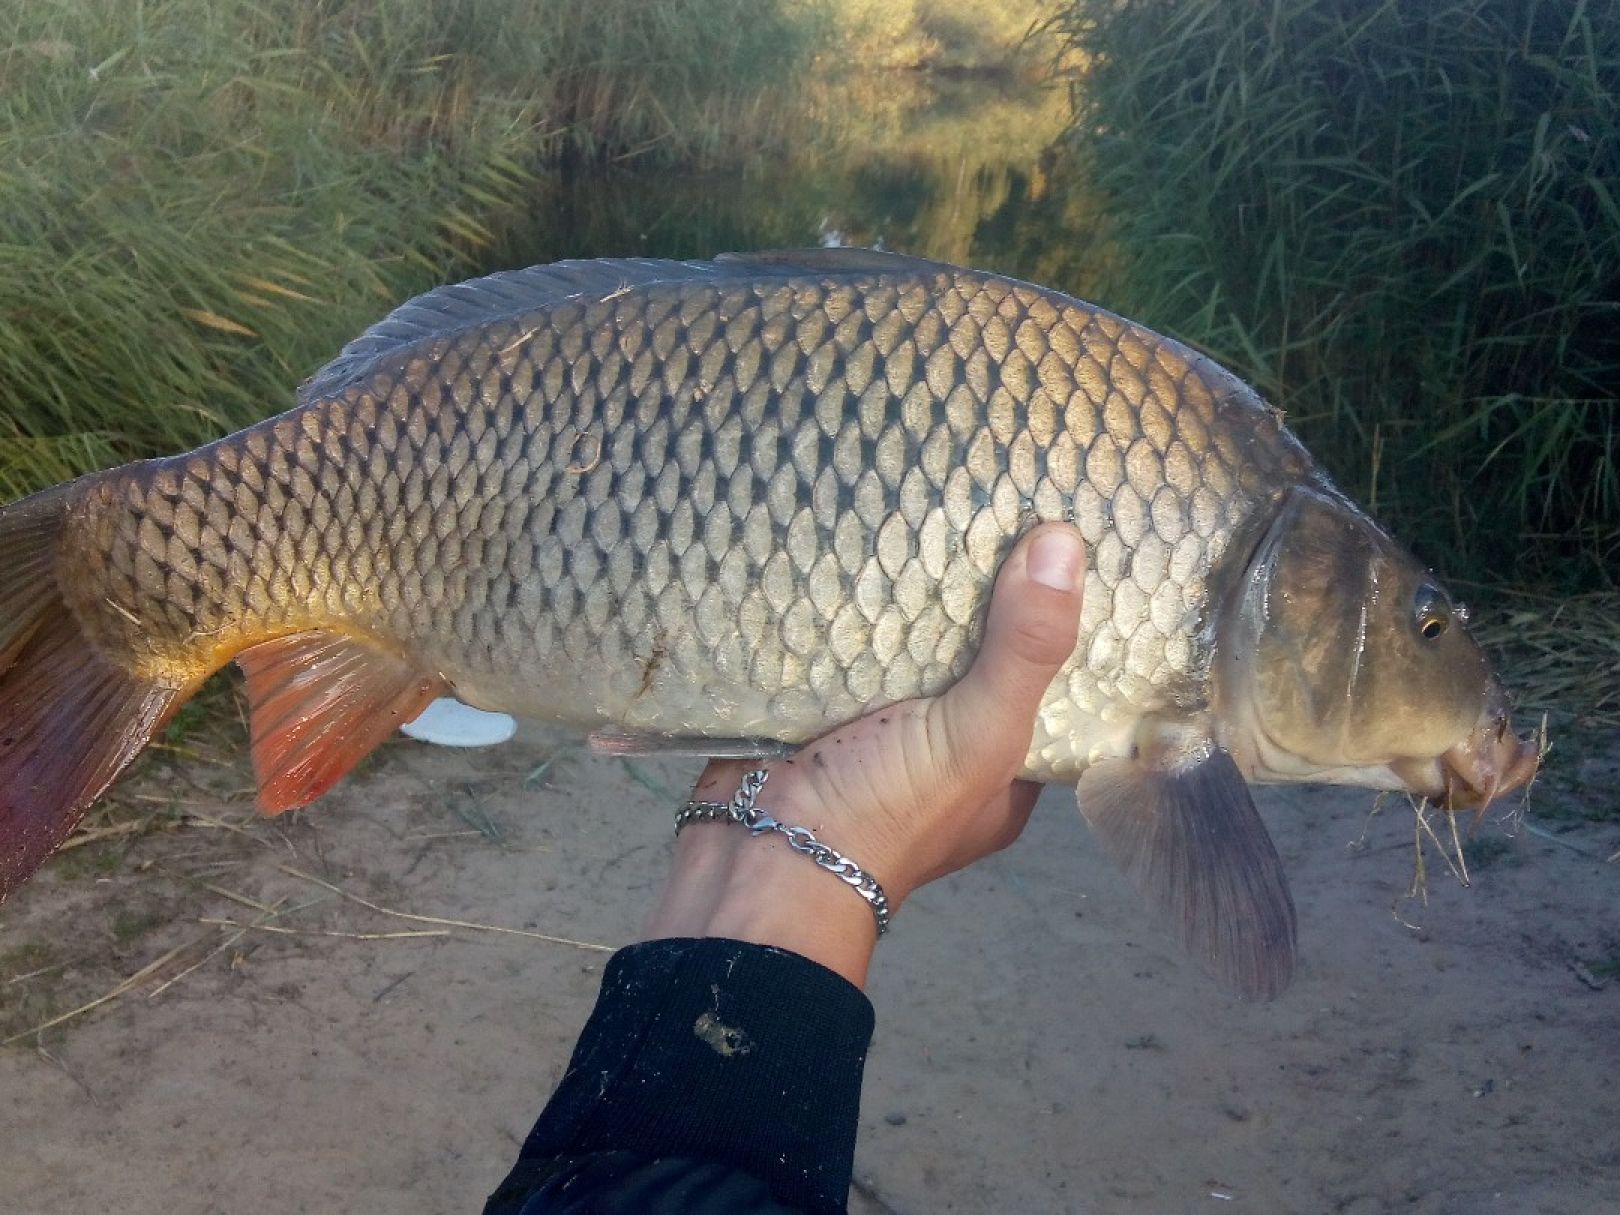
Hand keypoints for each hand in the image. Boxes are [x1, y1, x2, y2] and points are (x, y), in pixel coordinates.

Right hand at [641, 523, 1086, 986]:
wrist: (755, 859)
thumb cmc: (881, 813)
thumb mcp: (976, 735)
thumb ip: (1024, 650)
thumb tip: (1067, 542)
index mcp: (1001, 770)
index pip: (1047, 680)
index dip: (1057, 616)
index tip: (1064, 534)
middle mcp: (944, 747)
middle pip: (974, 651)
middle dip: (980, 588)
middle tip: (995, 497)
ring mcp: (875, 725)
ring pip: (905, 642)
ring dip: (912, 586)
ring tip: (935, 495)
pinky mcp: (816, 702)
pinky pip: (843, 639)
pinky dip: (849, 598)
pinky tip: (860, 532)